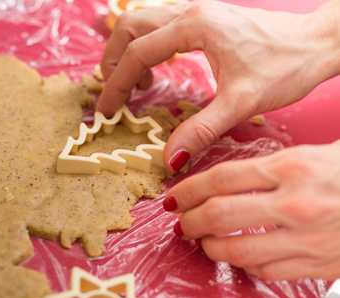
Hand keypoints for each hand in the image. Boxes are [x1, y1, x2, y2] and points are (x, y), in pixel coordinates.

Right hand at [96, 0, 339, 171]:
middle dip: (114, 62)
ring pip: (142, 22)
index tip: (106, 111)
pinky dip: (148, 48)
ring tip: (138, 86)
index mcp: (194, 26)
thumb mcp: (241, 102)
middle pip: (130, 27)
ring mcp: (196, 12)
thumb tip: (170, 157)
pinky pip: (160, 26)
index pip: (138, 53)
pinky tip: (159, 71)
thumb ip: (201, 129)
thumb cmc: (286, 65)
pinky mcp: (204, 19)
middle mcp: (190, 12)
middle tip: (115, 96)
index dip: (116, 85)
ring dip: (129, 52)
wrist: (317, 43)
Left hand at [164, 141, 339, 279]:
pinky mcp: (319, 265)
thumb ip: (269, 169)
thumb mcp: (313, 155)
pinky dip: (245, 265)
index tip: (175, 197)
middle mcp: (296, 202)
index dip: (189, 189)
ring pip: (238, 250)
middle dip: (190, 220)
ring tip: (202, 241)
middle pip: (220, 214)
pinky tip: (239, 256)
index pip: (221, 179)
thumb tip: (224, 183)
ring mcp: (308, 237)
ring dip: (211, 247)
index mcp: (292, 167)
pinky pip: (267, 271)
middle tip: (180, 222)